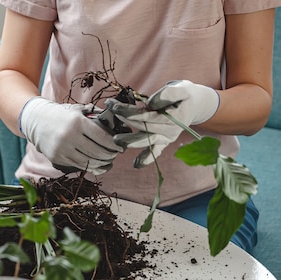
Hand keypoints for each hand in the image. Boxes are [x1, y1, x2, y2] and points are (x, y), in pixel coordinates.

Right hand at [19, 97, 123, 174]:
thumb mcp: (78, 110)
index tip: (121, 147)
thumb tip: (115, 122)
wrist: (36, 121)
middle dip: (110, 155)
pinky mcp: (57, 158)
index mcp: (77, 122)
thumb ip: (95, 115)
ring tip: (108, 160)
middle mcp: (69, 137)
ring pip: (89, 161)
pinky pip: (79, 166)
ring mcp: (62, 149)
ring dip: (102, 163)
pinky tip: (97, 164)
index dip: (115, 144)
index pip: (102, 137)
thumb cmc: (61, 115)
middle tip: (116, 154)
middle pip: (97, 152)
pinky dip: (90, 167)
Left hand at [105, 80, 219, 166]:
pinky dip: (147, 159)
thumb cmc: (185, 95)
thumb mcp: (181, 88)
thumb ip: (168, 94)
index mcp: (173, 117)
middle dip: (124, 119)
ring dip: (130, 141)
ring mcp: (166, 138)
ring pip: (146, 141)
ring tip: (116, 140)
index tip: (113, 105)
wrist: (195, 105)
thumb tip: (150, 104)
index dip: (128, 111)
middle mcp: (169, 130)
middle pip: (143, 127)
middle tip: (110, 112)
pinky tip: (136, 164)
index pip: (146, 115)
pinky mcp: (164, 142)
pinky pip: (155, 153)